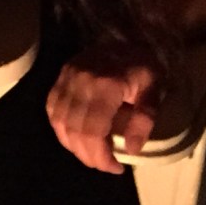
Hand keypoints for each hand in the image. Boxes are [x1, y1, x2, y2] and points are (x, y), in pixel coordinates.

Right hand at [46, 47, 158, 173]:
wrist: (126, 36)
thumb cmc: (142, 65)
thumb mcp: (154, 90)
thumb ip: (144, 120)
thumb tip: (130, 149)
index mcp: (105, 84)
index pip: (93, 130)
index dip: (101, 156)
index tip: (116, 168)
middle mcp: (80, 79)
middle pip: (73, 129)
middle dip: (87, 155)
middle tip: (104, 165)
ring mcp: (66, 75)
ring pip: (58, 120)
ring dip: (71, 144)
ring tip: (91, 154)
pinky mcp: (60, 75)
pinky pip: (51, 107)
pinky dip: (60, 127)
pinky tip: (75, 136)